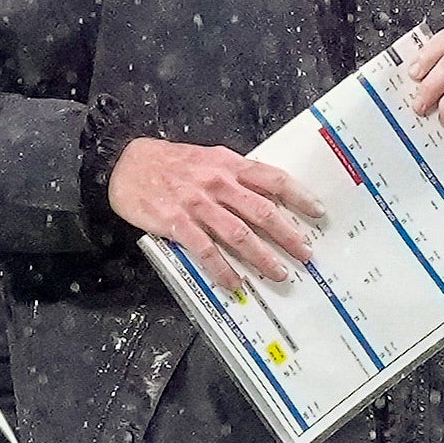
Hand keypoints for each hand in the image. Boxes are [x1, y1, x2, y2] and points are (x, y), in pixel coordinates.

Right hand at [108, 135, 321, 291]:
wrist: (125, 164)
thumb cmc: (170, 163)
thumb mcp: (208, 159)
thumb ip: (235, 176)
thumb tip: (266, 195)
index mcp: (229, 165)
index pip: (273, 179)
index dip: (299, 196)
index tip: (318, 212)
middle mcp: (218, 183)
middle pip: (263, 211)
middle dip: (288, 236)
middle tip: (305, 254)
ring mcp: (198, 204)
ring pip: (239, 234)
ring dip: (262, 257)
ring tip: (279, 274)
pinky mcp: (178, 223)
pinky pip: (206, 251)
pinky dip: (223, 270)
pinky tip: (235, 284)